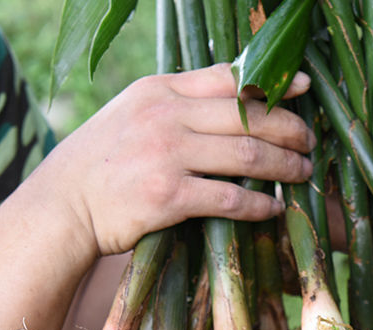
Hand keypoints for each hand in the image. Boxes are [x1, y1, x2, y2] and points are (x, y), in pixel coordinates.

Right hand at [33, 64, 314, 259]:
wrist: (63, 206)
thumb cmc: (101, 163)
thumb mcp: (133, 115)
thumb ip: (177, 104)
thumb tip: (227, 100)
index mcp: (159, 90)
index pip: (227, 78)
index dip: (271, 81)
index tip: (304, 87)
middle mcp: (166, 115)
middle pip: (247, 116)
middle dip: (289, 128)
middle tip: (310, 142)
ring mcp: (166, 156)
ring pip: (246, 156)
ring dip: (284, 166)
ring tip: (303, 173)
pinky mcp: (167, 197)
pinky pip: (229, 200)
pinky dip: (258, 205)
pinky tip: (274, 209)